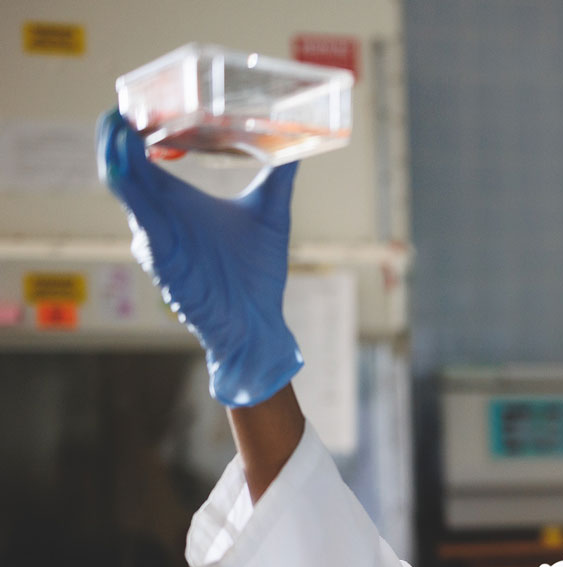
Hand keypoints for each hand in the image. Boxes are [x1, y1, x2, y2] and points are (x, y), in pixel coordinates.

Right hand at [96, 109, 303, 406]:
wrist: (257, 325)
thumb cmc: (257, 274)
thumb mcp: (269, 213)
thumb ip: (279, 174)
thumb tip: (298, 137)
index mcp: (177, 202)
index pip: (142, 157)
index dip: (134, 128)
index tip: (139, 99)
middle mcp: (161, 215)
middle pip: (125, 165)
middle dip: (117, 135)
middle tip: (121, 103)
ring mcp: (156, 235)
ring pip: (125, 187)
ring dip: (117, 155)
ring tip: (118, 124)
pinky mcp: (161, 254)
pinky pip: (138, 216)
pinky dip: (129, 189)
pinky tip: (125, 165)